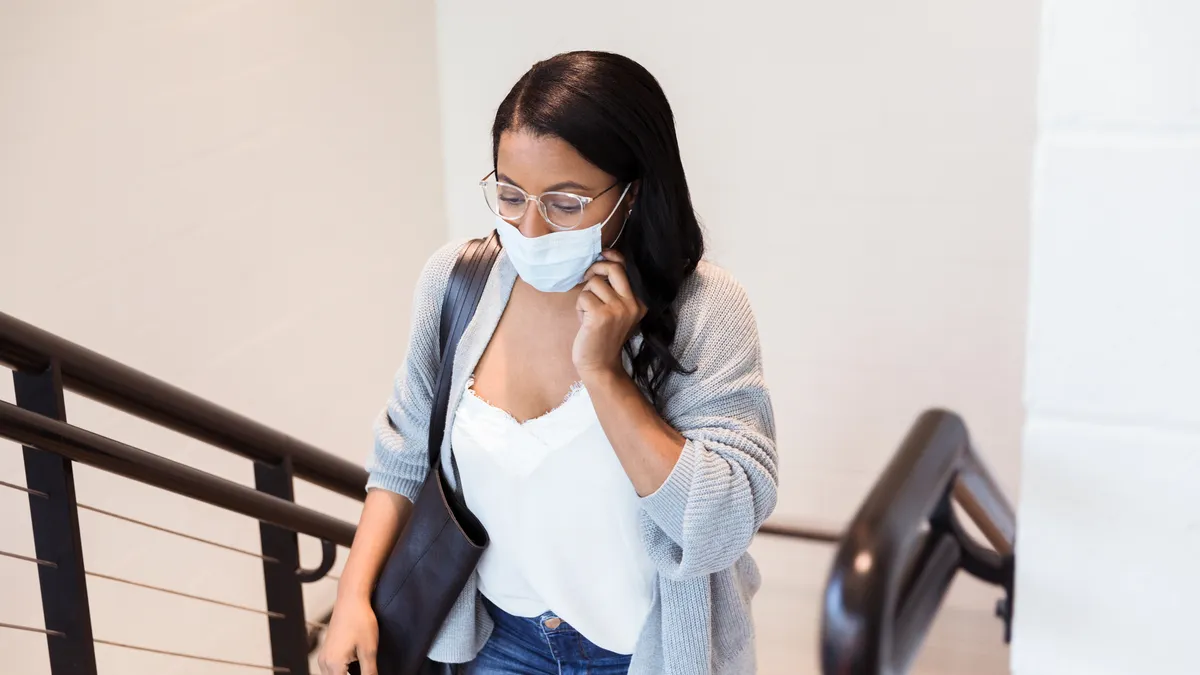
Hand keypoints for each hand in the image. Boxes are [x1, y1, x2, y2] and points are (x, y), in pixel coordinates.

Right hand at [317, 596, 378, 674]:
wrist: (351, 600)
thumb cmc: (359, 620)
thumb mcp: (369, 650)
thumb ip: (369, 672)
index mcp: (334, 665)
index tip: (367, 674)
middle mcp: (324, 663)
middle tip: (366, 671)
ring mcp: (324, 657)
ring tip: (361, 668)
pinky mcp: (326, 652)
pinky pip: (331, 670)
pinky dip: (342, 672)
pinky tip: (354, 668)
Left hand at [574, 250, 645, 377]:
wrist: (600, 365)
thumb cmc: (603, 335)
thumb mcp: (616, 311)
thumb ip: (615, 290)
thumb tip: (602, 260)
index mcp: (640, 302)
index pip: (627, 268)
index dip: (612, 257)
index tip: (603, 254)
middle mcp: (633, 304)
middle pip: (613, 268)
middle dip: (596, 269)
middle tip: (587, 278)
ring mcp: (619, 309)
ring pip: (593, 283)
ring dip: (585, 296)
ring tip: (588, 312)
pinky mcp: (602, 315)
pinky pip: (583, 297)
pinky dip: (579, 307)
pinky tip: (585, 321)